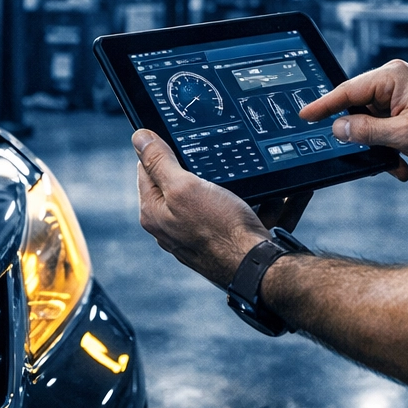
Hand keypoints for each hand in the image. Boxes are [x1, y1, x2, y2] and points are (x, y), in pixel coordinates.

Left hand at [134, 129, 268, 285]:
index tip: (184, 141)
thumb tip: (139, 138)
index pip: (146, 169)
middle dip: (202, 168)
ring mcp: (194, 235)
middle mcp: (169, 226)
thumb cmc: (221, 232)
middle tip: (220, 164)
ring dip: (234, 185)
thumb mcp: (185, 187)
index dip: (164, 150)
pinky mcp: (219, 240)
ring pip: (213, 195)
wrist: (258, 269)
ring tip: (250, 186)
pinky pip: (234, 212)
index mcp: (153, 213)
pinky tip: (268, 200)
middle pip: (179, 181)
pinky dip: (252, 203)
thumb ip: (159, 162)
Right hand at [299, 59, 407, 169]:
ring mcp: (396, 95)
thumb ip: (368, 131)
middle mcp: (391, 81)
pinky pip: (380, 127)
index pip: (348, 91)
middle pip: (356, 108)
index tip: (305, 114)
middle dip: (359, 136)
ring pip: (368, 122)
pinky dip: (386, 146)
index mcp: (391, 77)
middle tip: (359, 152)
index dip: (324, 104)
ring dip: (377, 145)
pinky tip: (400, 161)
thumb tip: (339, 128)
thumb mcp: (404, 134)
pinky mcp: (400, 109)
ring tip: (393, 160)